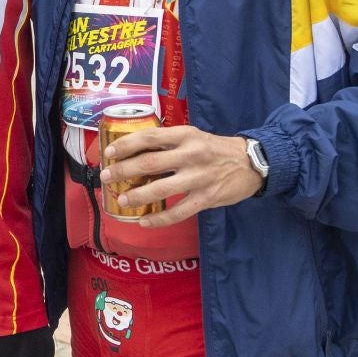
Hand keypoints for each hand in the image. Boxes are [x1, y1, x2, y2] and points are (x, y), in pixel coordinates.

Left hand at [100, 125, 263, 227]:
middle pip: (150, 163)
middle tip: (106, 177)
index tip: (108, 152)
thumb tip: (134, 152)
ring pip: (162, 188)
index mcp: (185, 135)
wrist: (251, 162)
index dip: (126, 145)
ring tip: (122, 200)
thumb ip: (168, 143)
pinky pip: (179, 212)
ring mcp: (199, 177)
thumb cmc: (214, 149)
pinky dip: (160, 219)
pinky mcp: (207, 198)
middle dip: (123, 170)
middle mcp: (191, 154)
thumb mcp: (193, 136)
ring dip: (138, 196)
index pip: (150, 137)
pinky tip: (144, 221)